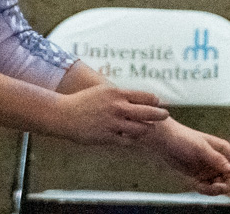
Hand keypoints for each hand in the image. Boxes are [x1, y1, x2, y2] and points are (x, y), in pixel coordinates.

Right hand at [54, 85, 168, 145]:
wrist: (63, 114)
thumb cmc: (84, 100)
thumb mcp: (104, 90)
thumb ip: (121, 93)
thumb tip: (135, 94)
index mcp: (119, 93)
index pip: (147, 97)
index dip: (155, 101)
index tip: (159, 103)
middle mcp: (118, 107)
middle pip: (148, 112)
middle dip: (160, 114)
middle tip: (165, 115)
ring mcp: (113, 123)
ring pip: (140, 128)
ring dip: (147, 129)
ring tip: (151, 129)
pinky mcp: (106, 136)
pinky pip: (126, 140)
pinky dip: (133, 139)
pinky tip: (135, 138)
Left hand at [143, 118, 229, 196]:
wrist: (164, 142)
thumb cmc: (183, 138)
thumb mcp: (201, 148)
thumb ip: (217, 159)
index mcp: (224, 150)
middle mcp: (219, 161)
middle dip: (226, 186)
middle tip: (216, 186)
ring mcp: (209, 169)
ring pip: (220, 185)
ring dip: (214, 189)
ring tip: (203, 186)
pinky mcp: (199, 176)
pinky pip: (208, 188)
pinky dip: (204, 190)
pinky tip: (197, 185)